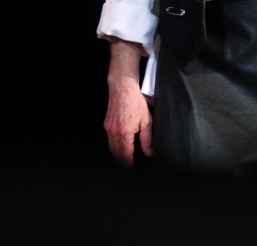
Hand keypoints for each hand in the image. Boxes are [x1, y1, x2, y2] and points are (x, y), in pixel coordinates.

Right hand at [103, 39, 152, 166]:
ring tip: (128, 158)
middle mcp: (114, 133)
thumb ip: (147, 139)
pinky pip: (110, 140)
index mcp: (124, 134)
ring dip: (119, 155)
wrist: (122, 87)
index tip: (134, 169)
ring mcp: (109, 128)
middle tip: (131, 166)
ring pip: (112, 148)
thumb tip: (149, 152)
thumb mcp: (147, 121)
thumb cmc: (136, 101)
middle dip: (124, 162)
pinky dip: (116, 146)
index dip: (130, 165)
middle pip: (117, 154)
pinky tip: (123, 145)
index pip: (125, 156)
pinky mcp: (107, 124)